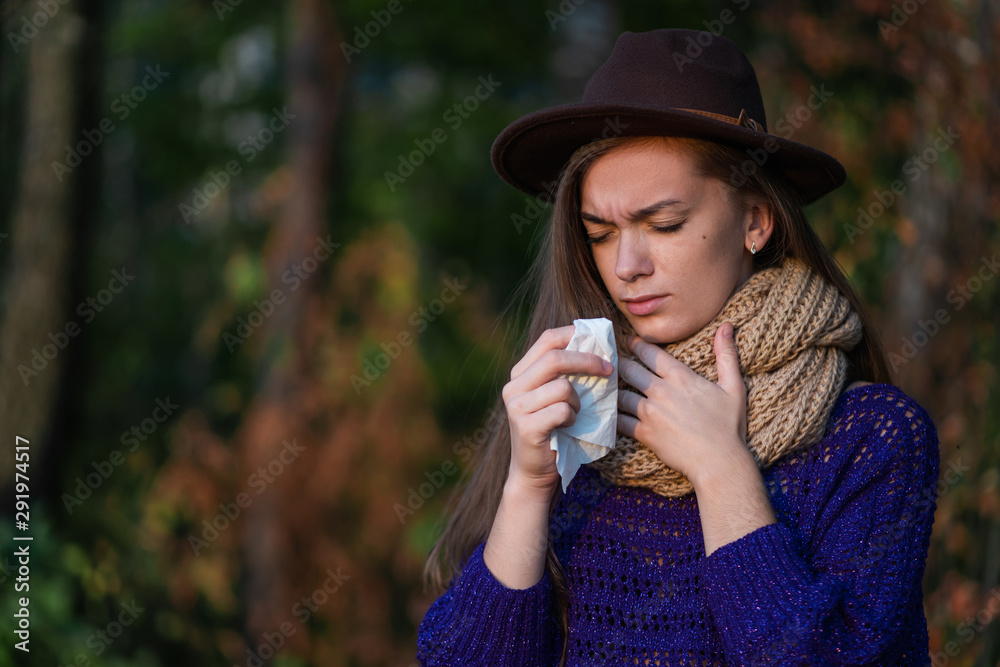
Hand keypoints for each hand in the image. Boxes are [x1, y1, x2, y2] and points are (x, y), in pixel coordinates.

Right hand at [502, 326, 615, 493]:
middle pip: (554, 358)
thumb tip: (600, 347)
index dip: (575, 335)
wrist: (534, 472)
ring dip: (579, 400)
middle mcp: (513, 386)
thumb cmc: (554, 430)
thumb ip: (566, 373)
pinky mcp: (527, 427)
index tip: (600, 343)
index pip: (547, 339)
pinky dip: (573, 417)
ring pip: (562, 387)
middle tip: (608, 369)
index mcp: (520, 373)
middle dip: (587, 360)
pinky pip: (562, 410)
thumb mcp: (555, 397)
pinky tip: (569, 426)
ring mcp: (517, 407)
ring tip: (576, 412)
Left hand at [617, 321, 749, 484]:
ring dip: (612, 388)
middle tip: (609, 358)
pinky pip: (620, 420)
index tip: (628, 341)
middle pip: (630, 370)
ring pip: (621, 394)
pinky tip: (606, 410)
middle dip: (619, 362)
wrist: (719, 462)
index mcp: (681, 377)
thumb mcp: (733, 387)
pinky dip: (611, 414)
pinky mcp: (644, 433)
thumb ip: (726, 355)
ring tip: (603, 384)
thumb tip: (727, 326)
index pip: (651, 353)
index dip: (637, 345)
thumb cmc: (729, 426)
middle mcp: (661, 391)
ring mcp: (650, 412)